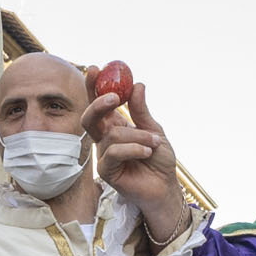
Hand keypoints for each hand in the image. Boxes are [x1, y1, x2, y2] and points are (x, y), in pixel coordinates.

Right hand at [92, 78, 190, 241]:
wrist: (165, 186)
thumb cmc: (159, 159)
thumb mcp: (154, 130)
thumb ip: (141, 111)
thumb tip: (136, 85)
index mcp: (115, 125)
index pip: (99, 103)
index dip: (93, 86)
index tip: (96, 69)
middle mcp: (106, 139)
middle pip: (89, 117)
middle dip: (98, 104)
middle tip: (113, 97)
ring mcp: (104, 155)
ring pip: (111, 136)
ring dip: (137, 136)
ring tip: (154, 143)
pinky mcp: (106, 171)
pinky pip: (113, 154)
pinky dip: (133, 149)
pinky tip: (147, 152)